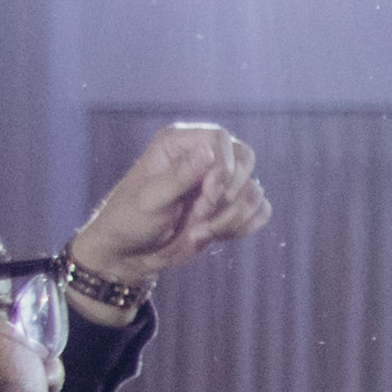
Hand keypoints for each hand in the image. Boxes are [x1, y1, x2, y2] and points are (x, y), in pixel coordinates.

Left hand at [70, 122, 270, 289]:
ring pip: (254, 190)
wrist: (132, 252)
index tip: (206, 194)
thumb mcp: (150, 198)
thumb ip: (180, 175)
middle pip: (246, 158)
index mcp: (178, 144)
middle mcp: (204, 157)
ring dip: (231, 217)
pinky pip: (261, 210)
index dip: (222, 168)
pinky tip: (215, 234)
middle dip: (229, 193)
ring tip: (199, 229)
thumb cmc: (130, 220)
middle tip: (201, 212)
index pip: (221, 139)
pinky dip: (243, 226)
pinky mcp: (232, 206)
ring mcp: (221, 182)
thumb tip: (208, 151)